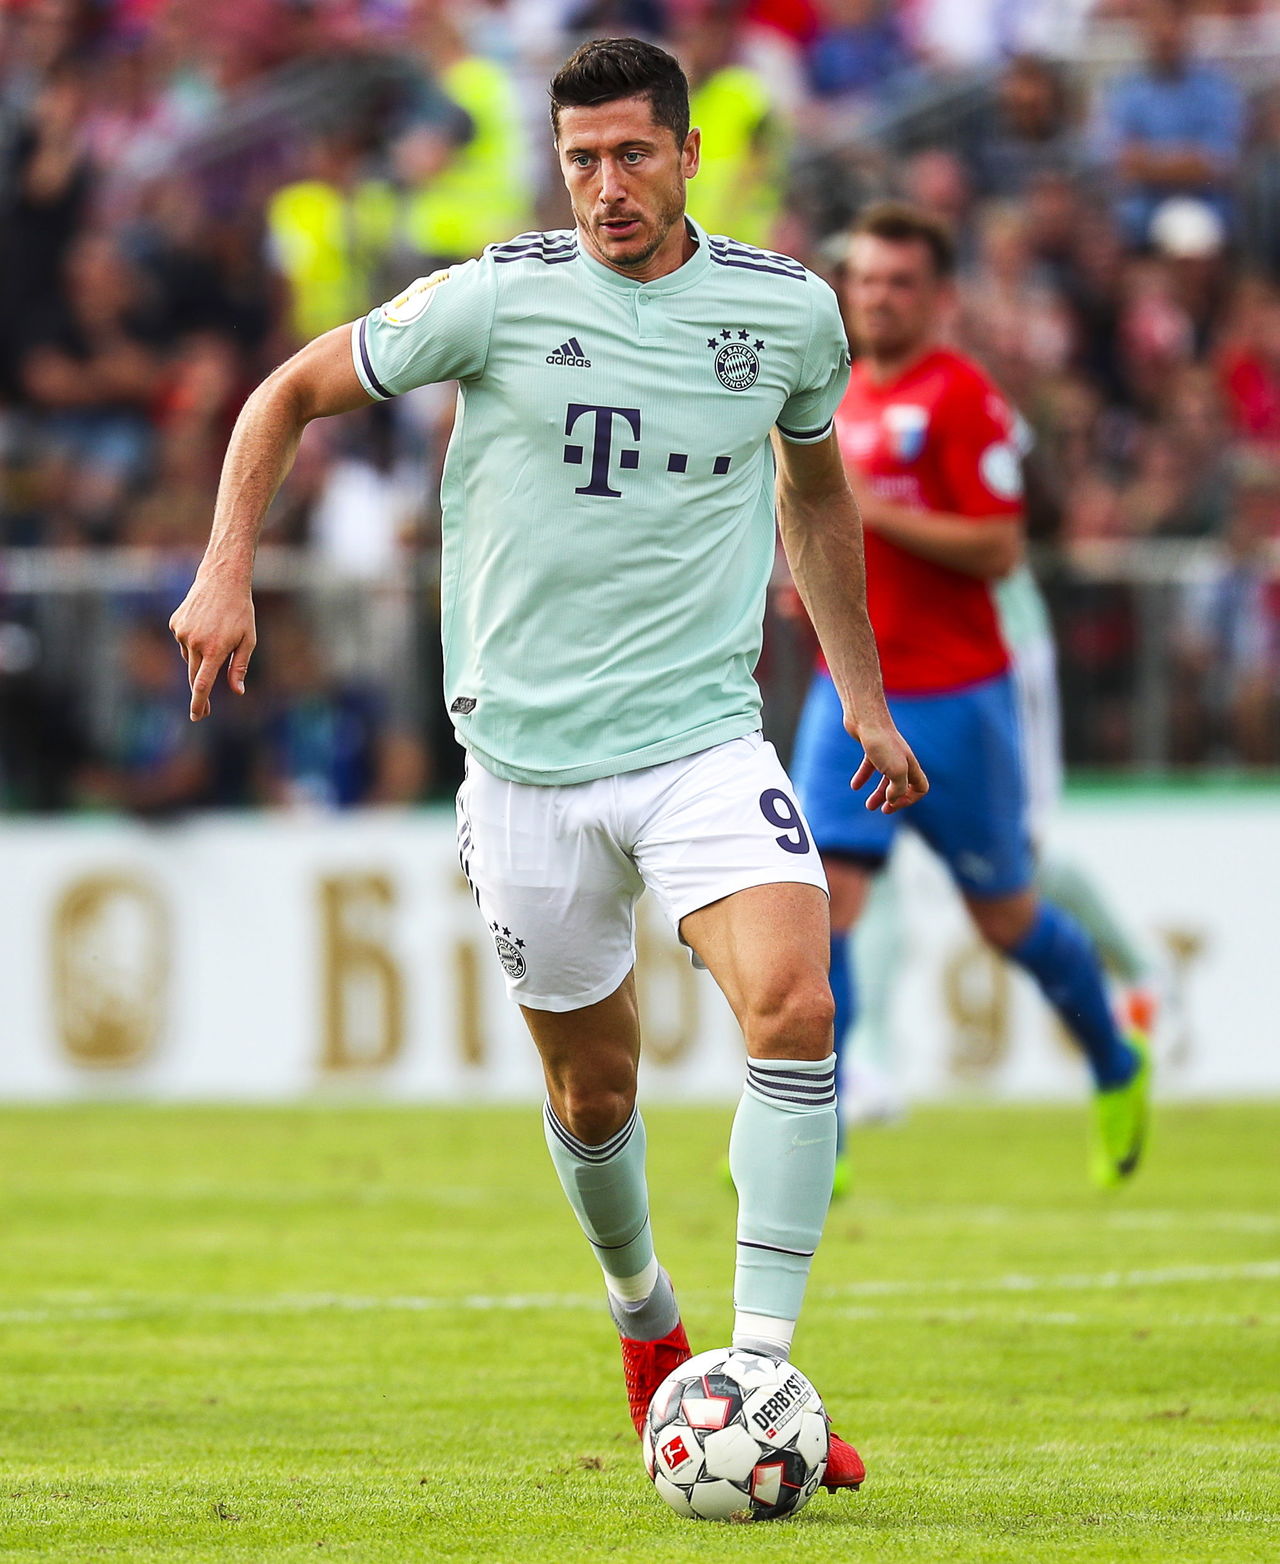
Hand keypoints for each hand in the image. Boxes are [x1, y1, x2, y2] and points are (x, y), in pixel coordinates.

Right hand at [169, 569, 255, 721]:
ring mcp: (182, 633)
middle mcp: (195, 643)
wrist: (221, 580)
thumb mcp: (248, 640)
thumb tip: (237, 691)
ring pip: (189, 659)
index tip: (197, 716)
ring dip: (200, 660)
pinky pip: (184, 643)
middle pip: (194, 677)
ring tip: (216, 640)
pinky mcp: (175, 624)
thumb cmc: (240, 611)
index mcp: (215, 649)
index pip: (203, 683)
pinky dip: (193, 644)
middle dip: (199, 694)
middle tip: (205, 711)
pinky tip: (205, 628)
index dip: (198, 702)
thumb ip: (239, 667)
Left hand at [848, 717, 927, 813]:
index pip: (921, 788)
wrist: (865, 718)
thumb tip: (892, 800)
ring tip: (868, 806)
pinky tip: (855, 786)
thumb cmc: (882, 743)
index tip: (892, 804)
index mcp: (910, 766)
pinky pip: (870, 767)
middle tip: (882, 810)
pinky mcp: (872, 748)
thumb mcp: (896, 770)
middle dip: (893, 800)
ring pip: (886, 778)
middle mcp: (901, 760)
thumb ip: (898, 788)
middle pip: (903, 785)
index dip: (909, 799)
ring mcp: (886, 754)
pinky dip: (863, 778)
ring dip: (878, 794)